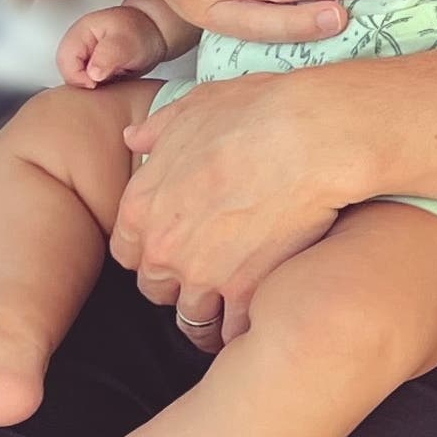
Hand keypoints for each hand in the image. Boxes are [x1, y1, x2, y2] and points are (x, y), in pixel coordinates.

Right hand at [57, 5, 170, 87]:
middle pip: (67, 75)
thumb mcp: (127, 42)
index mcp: (79, 34)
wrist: (154, 33)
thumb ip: (108, 56)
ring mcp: (84, 58)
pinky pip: (88, 85)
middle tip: (108, 82)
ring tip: (114, 79)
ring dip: (93, 87)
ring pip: (77, 82)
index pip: (65, 63)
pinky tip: (114, 83)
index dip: (79, 78)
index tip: (97, 82)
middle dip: (85, 84)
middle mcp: (77, 46)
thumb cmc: (141, 32)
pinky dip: (99, 88)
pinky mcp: (92, 70)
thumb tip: (92, 74)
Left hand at [112, 68, 349, 347]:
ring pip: (193, 317)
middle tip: (206, 275)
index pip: (128, 252)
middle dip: (178, 284)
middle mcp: (163, 247)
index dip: (151, 251)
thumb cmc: (256, 113)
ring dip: (211, 314)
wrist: (309, 135)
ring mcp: (202, 274)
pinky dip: (244, 326)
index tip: (173, 248)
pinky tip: (258, 314)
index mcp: (143, 205)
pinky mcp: (244, 290)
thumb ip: (159, 129)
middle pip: (157, 290)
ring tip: (231, 310)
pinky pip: (233, 329)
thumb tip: (136, 137)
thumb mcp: (195, 106)